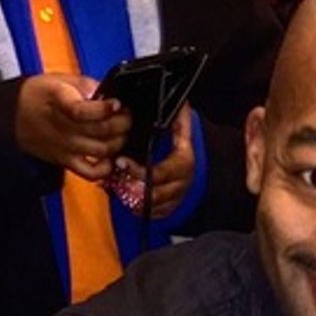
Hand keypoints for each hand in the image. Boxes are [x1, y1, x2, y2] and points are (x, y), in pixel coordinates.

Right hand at [15, 74, 131, 179]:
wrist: (14, 113)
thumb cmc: (40, 94)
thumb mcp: (62, 79)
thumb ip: (88, 86)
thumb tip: (110, 94)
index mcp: (61, 102)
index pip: (84, 111)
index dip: (106, 108)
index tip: (116, 103)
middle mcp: (64, 127)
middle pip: (102, 131)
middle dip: (122, 123)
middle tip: (126, 116)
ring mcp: (66, 147)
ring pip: (103, 151)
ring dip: (119, 142)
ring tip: (121, 132)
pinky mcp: (66, 161)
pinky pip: (91, 173)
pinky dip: (105, 169)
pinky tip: (110, 157)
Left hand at [110, 105, 195, 219]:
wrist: (202, 172)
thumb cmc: (185, 150)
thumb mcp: (184, 133)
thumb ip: (181, 119)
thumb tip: (180, 101)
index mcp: (183, 163)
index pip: (160, 171)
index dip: (139, 170)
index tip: (121, 161)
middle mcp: (181, 183)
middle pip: (155, 192)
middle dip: (132, 186)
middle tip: (114, 178)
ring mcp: (176, 198)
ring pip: (153, 205)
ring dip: (133, 199)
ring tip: (116, 188)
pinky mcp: (171, 208)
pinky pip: (154, 213)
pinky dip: (139, 208)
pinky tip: (126, 200)